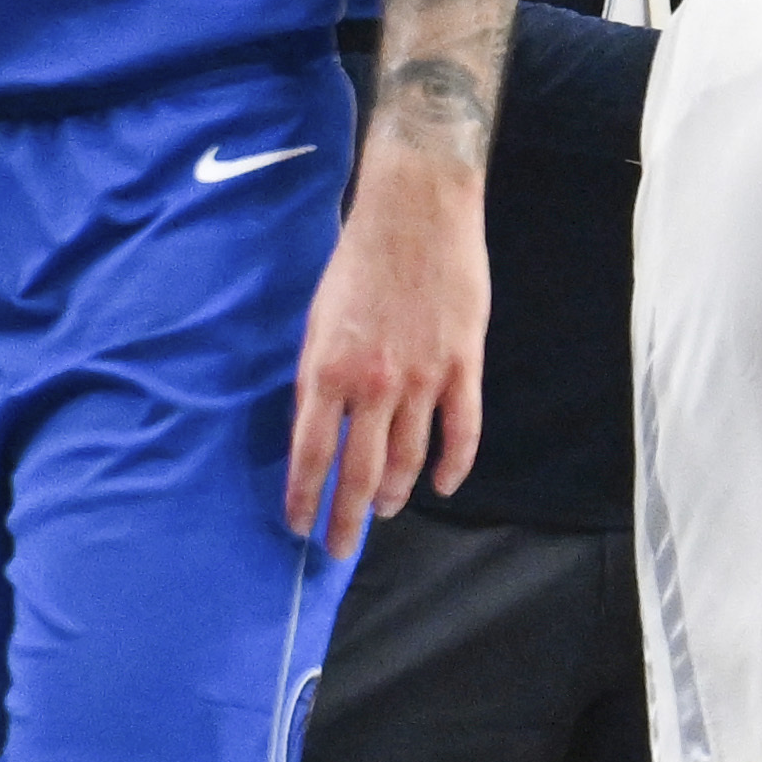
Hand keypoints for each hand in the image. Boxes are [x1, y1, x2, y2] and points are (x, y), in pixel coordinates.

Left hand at [290, 156, 485, 551]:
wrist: (416, 214)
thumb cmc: (358, 260)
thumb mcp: (317, 319)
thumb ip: (316, 376)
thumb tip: (316, 425)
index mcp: (327, 370)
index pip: (311, 454)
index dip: (304, 497)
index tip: (298, 525)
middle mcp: (373, 384)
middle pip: (358, 470)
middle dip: (347, 516)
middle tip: (339, 547)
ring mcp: (423, 378)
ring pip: (409, 457)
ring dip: (395, 492)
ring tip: (387, 511)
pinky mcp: (463, 365)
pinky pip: (461, 430)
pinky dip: (452, 464)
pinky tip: (441, 483)